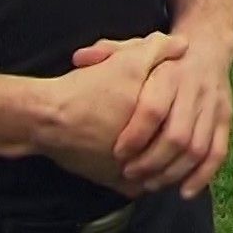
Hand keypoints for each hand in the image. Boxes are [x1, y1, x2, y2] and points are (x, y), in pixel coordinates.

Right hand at [30, 31, 187, 197]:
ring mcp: (133, 172)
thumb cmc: (87, 88)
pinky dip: (141, 178)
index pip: (186, 123)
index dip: (186, 113)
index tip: (182, 107)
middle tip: (176, 131)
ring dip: (164, 165)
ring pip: (161, 173)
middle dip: (179, 145)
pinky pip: (139, 187)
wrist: (46, 118)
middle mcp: (151, 151)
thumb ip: (158, 50)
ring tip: (158, 149)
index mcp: (160, 119)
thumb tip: (184, 45)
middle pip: (178, 152)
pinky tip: (135, 163)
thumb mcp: (126, 61)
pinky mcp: (115, 185)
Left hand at [72, 36, 232, 199]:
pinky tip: (183, 191)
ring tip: (150, 184)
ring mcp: (213, 105)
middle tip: (130, 174)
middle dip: (152, 161)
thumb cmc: (163, 57)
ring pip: (197, 148)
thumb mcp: (134, 47)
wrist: (208, 47)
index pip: (153, 109)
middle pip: (177, 135)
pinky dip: (202, 176)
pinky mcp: (225, 119)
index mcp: (170, 72)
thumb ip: (108, 52)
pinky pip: (217, 152)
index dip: (135, 136)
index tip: (118, 153)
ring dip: (173, 172)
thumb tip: (79, 58)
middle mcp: (194, 89)